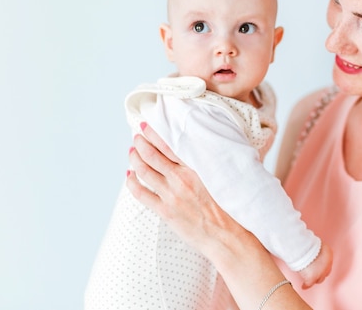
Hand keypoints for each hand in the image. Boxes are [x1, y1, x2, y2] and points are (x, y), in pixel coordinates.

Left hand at [126, 122, 241, 255]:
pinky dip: (132, 183)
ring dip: (134, 159)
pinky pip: (141, 194)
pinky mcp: (165, 211)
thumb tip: (213, 149)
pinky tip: (129, 176)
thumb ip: (215, 162)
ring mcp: (171, 195)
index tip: (147, 126)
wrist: (228, 236)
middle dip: (141, 142)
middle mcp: (181, 179)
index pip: (169, 144)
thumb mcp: (225, 178)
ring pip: (144, 171)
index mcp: (196, 168)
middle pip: (152, 155)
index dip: (154, 133)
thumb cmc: (231, 208)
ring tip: (132, 151)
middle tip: (137, 136)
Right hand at [298, 243, 332, 288]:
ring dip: (314, 279)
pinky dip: (306, 285)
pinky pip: (309, 284)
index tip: (318, 267)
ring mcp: (320, 273)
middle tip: (313, 273)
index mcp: (329, 254)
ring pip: (319, 280)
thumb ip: (318, 251)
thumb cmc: (306, 243)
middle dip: (320, 274)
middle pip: (325, 273)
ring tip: (309, 279)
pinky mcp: (312, 278)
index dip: (322, 266)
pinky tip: (304, 286)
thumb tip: (313, 253)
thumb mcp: (317, 244)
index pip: (327, 264)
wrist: (303, 247)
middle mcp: (327, 265)